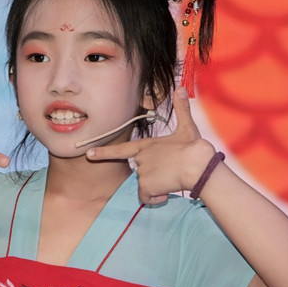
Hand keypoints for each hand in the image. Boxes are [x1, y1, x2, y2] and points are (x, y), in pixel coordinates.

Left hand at [86, 87, 214, 203]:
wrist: (198, 165)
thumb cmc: (194, 148)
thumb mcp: (187, 127)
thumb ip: (181, 109)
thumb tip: (181, 88)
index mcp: (146, 146)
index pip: (120, 149)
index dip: (103, 152)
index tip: (88, 154)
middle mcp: (140, 158)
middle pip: (142, 172)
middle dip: (154, 175)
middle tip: (171, 171)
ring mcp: (141, 172)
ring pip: (145, 186)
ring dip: (157, 187)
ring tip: (172, 178)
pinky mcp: (146, 186)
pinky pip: (147, 198)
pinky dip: (157, 198)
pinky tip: (167, 191)